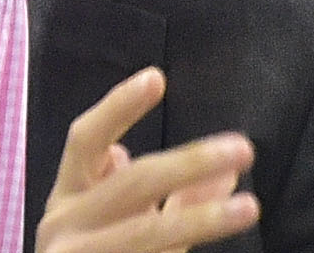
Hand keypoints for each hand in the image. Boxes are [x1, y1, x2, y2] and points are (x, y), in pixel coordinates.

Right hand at [38, 69, 257, 252]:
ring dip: (202, 217)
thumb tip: (224, 166)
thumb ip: (174, 199)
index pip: (84, 140)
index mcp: (66, 199)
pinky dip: (184, 251)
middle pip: (129, 184)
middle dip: (188, 162)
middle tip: (242, 148)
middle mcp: (64, 225)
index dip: (118, 107)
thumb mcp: (127, 228)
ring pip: (148, 233)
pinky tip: (222, 234)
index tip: (157, 77)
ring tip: (249, 205)